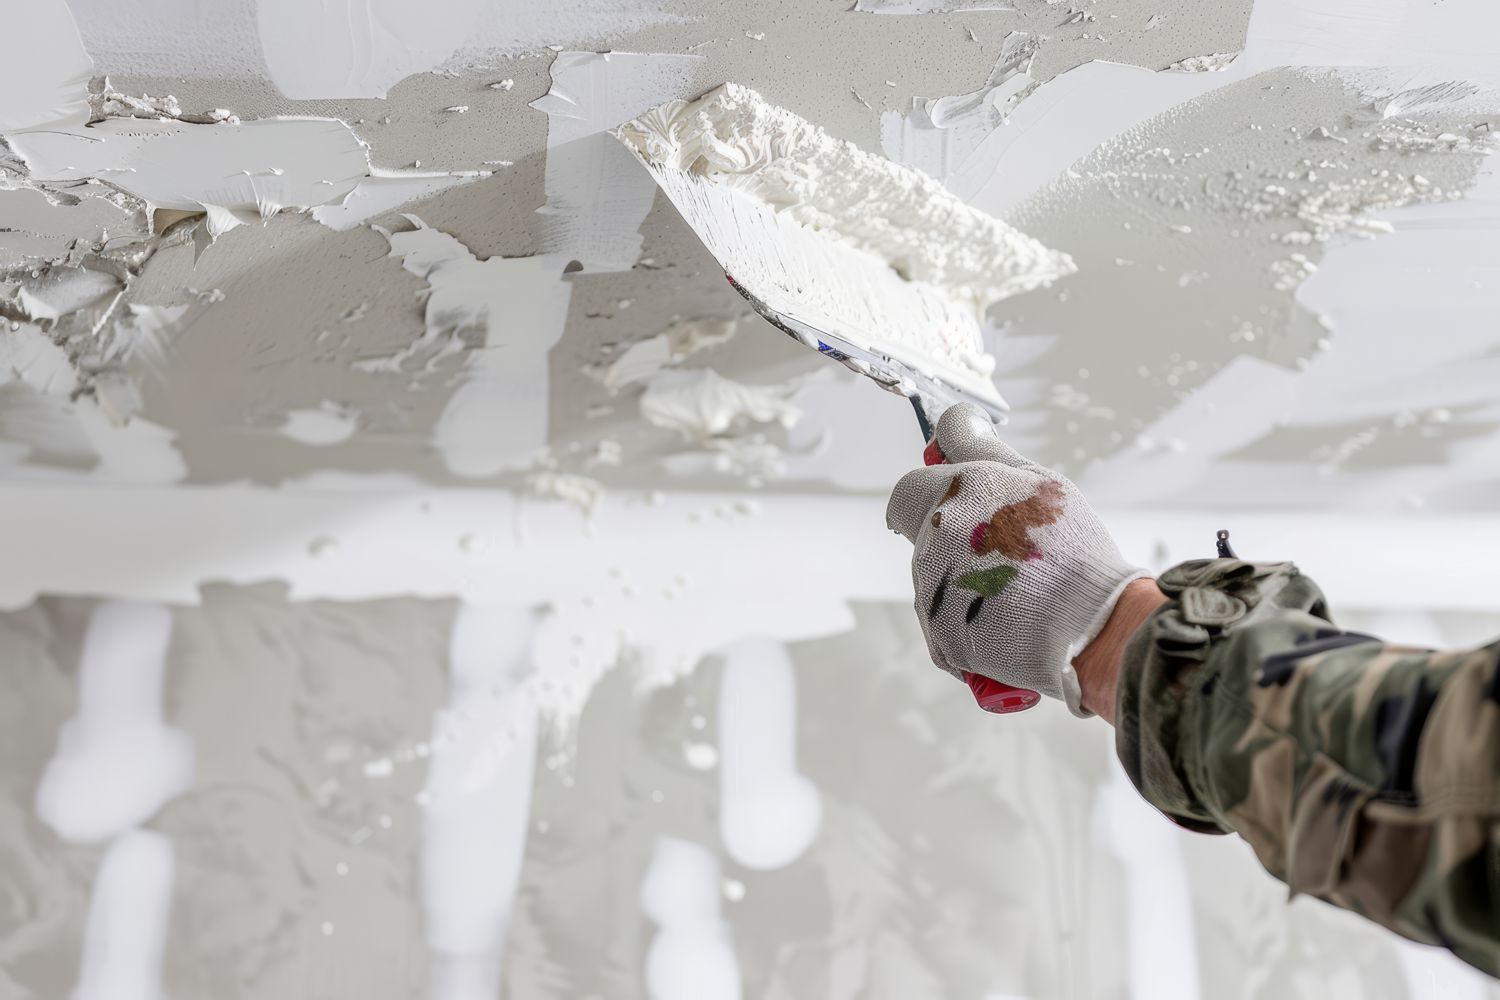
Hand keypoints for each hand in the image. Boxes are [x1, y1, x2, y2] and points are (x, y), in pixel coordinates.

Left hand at [886, 403, 1148, 715]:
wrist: (1097, 626)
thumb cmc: (1074, 551)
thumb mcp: (1038, 482)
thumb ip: (984, 451)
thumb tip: (954, 422)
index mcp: (963, 489)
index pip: (913, 483)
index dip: (929, 489)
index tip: (946, 493)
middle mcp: (941, 534)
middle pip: (918, 530)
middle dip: (946, 534)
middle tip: (995, 550)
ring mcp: (935, 588)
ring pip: (931, 575)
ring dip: (960, 577)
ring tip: (1015, 592)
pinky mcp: (939, 635)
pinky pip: (941, 621)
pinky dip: (966, 621)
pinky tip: (1006, 622)